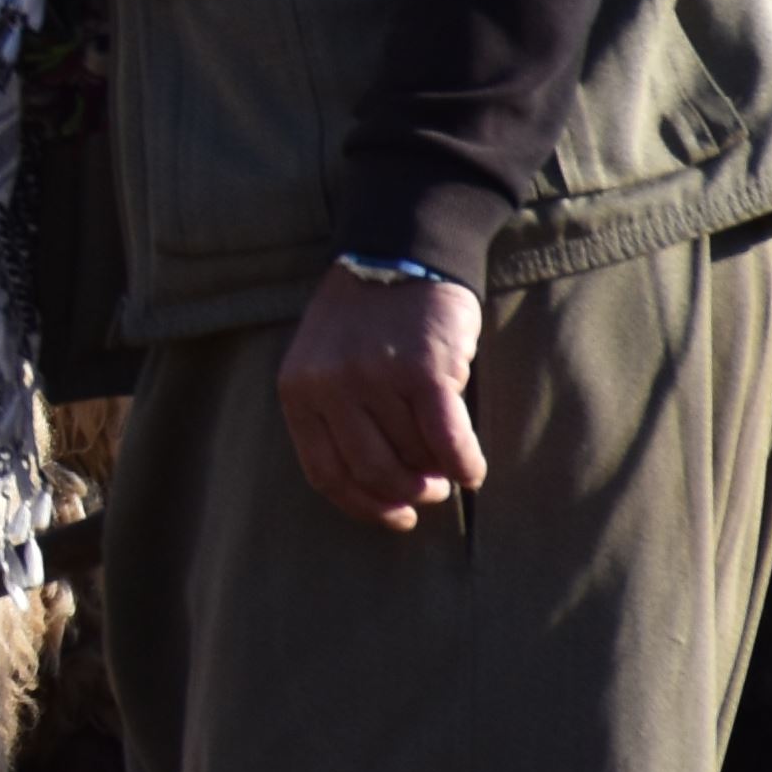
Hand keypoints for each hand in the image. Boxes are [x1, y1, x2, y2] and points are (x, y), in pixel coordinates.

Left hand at [278, 262, 487, 532]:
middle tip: (430, 490)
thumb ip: (337, 418)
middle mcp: (330, 386)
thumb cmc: (368, 321)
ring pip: (414, 456)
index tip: (396, 518)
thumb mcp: (325, 364)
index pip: (326, 473)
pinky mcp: (424, 372)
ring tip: (448, 460)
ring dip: (438, 471)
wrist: (401, 253)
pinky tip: (472, 470)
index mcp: (299, 390)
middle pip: (373, 471)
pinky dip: (465, 465)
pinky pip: (448, 442)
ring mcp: (375, 378)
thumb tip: (382, 495)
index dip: (365, 505)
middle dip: (408, 491)